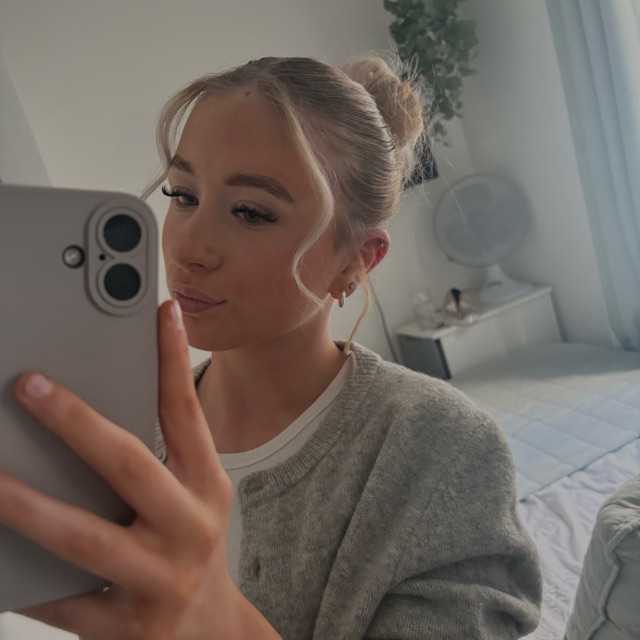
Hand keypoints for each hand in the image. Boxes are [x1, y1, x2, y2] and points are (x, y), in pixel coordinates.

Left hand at [1, 300, 276, 638]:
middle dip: (77, 422)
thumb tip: (94, 409)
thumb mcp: (194, 497)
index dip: (172, 358)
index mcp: (207, 486)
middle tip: (28, 385)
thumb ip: (159, 457)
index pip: (186, 412)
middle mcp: (189, 526)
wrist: (209, 631)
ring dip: (25, 504)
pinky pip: (62, 599)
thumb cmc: (192, 545)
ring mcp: (159, 578)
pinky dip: (23, 579)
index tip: (160, 310)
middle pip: (130, 464)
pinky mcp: (126, 626)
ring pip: (83, 536)